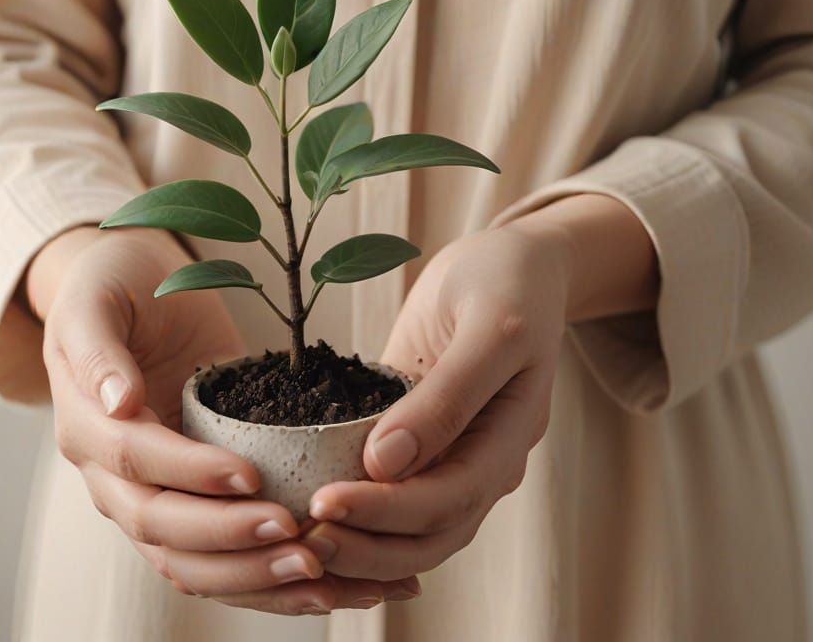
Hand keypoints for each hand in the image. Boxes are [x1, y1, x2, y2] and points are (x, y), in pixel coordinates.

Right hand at [30, 225, 419, 613]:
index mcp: (85, 426)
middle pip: (161, 528)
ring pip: (188, 562)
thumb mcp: (96, 298)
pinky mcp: (191, 500)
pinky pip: (218, 557)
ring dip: (251, 578)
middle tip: (297, 536)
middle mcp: (111, 476)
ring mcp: (150, 495)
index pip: (135, 462)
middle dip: (229, 539)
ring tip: (317, 576)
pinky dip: (263, 579)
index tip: (249, 474)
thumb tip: (117, 402)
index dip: (190, 473)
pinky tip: (320, 585)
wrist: (131, 290)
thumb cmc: (113, 284)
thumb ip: (97, 347)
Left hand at [299, 193, 658, 580]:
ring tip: (300, 539)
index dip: (386, 512)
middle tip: (301, 538)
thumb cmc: (508, 283)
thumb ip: (448, 395)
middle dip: (366, 547)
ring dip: (359, 545)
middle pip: (427, 535)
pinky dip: (357, 515)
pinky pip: (390, 490)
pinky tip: (312, 516)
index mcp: (507, 441)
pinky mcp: (418, 439)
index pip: (447, 502)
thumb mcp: (494, 327)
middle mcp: (480, 462)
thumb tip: (386, 462)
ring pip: (409, 529)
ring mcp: (450, 455)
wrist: (512, 263)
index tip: (324, 504)